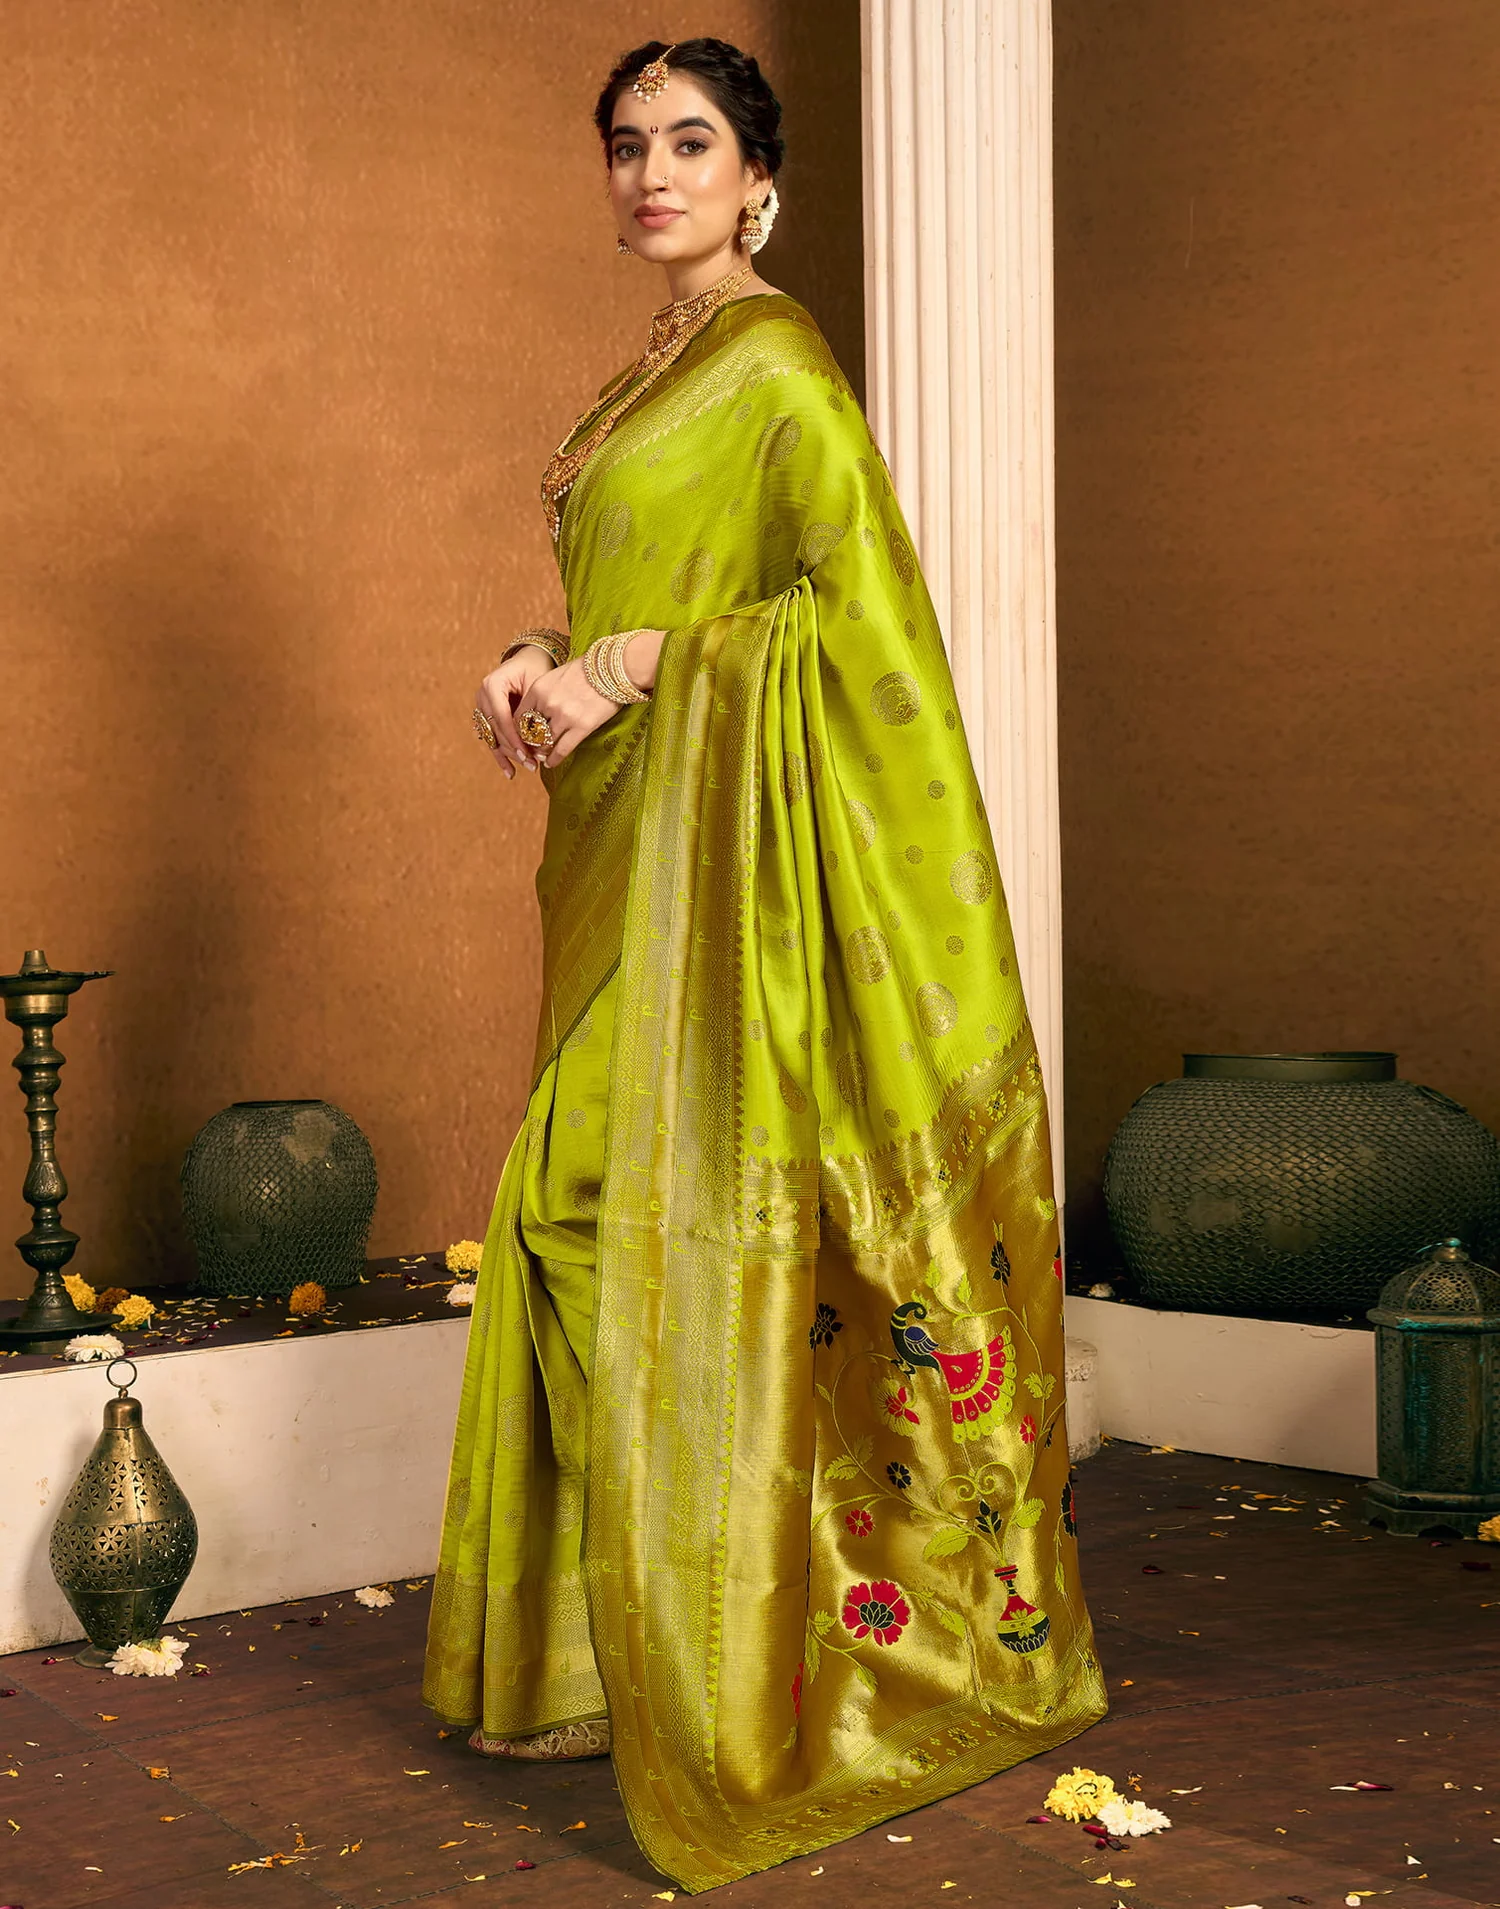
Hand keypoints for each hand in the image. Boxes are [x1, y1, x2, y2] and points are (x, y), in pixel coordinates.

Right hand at [477, 647, 557, 779]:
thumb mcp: (537, 685)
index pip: (501, 716)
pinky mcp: (487, 717)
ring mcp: (482, 707)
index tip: (527, 753)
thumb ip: (532, 710)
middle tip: (532, 764)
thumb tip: (537, 740)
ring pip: (494, 736)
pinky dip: (502, 756)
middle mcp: (482, 695)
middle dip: (514, 749)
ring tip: (528, 768)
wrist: (529, 660)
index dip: (514, 737)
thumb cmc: (536, 669)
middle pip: (496, 729)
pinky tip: (510, 773)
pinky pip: (493, 738)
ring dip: (510, 755)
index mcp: (492, 684)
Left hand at [518, 658, 621, 767]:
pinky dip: (554, 759)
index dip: (518, 731)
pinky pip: (561, 750)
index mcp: (538, 688)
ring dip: (542, 752)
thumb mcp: (557, 676)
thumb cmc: (587, 670)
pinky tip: (551, 763)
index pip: (519, 717)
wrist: (613, 668)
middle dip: (529, 744)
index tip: (522, 737)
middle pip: (530, 732)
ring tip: (543, 756)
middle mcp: (548, 703)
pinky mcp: (581, 726)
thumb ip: (544, 693)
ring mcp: (564, 716)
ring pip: (544, 743)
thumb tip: (537, 714)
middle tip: (530, 750)